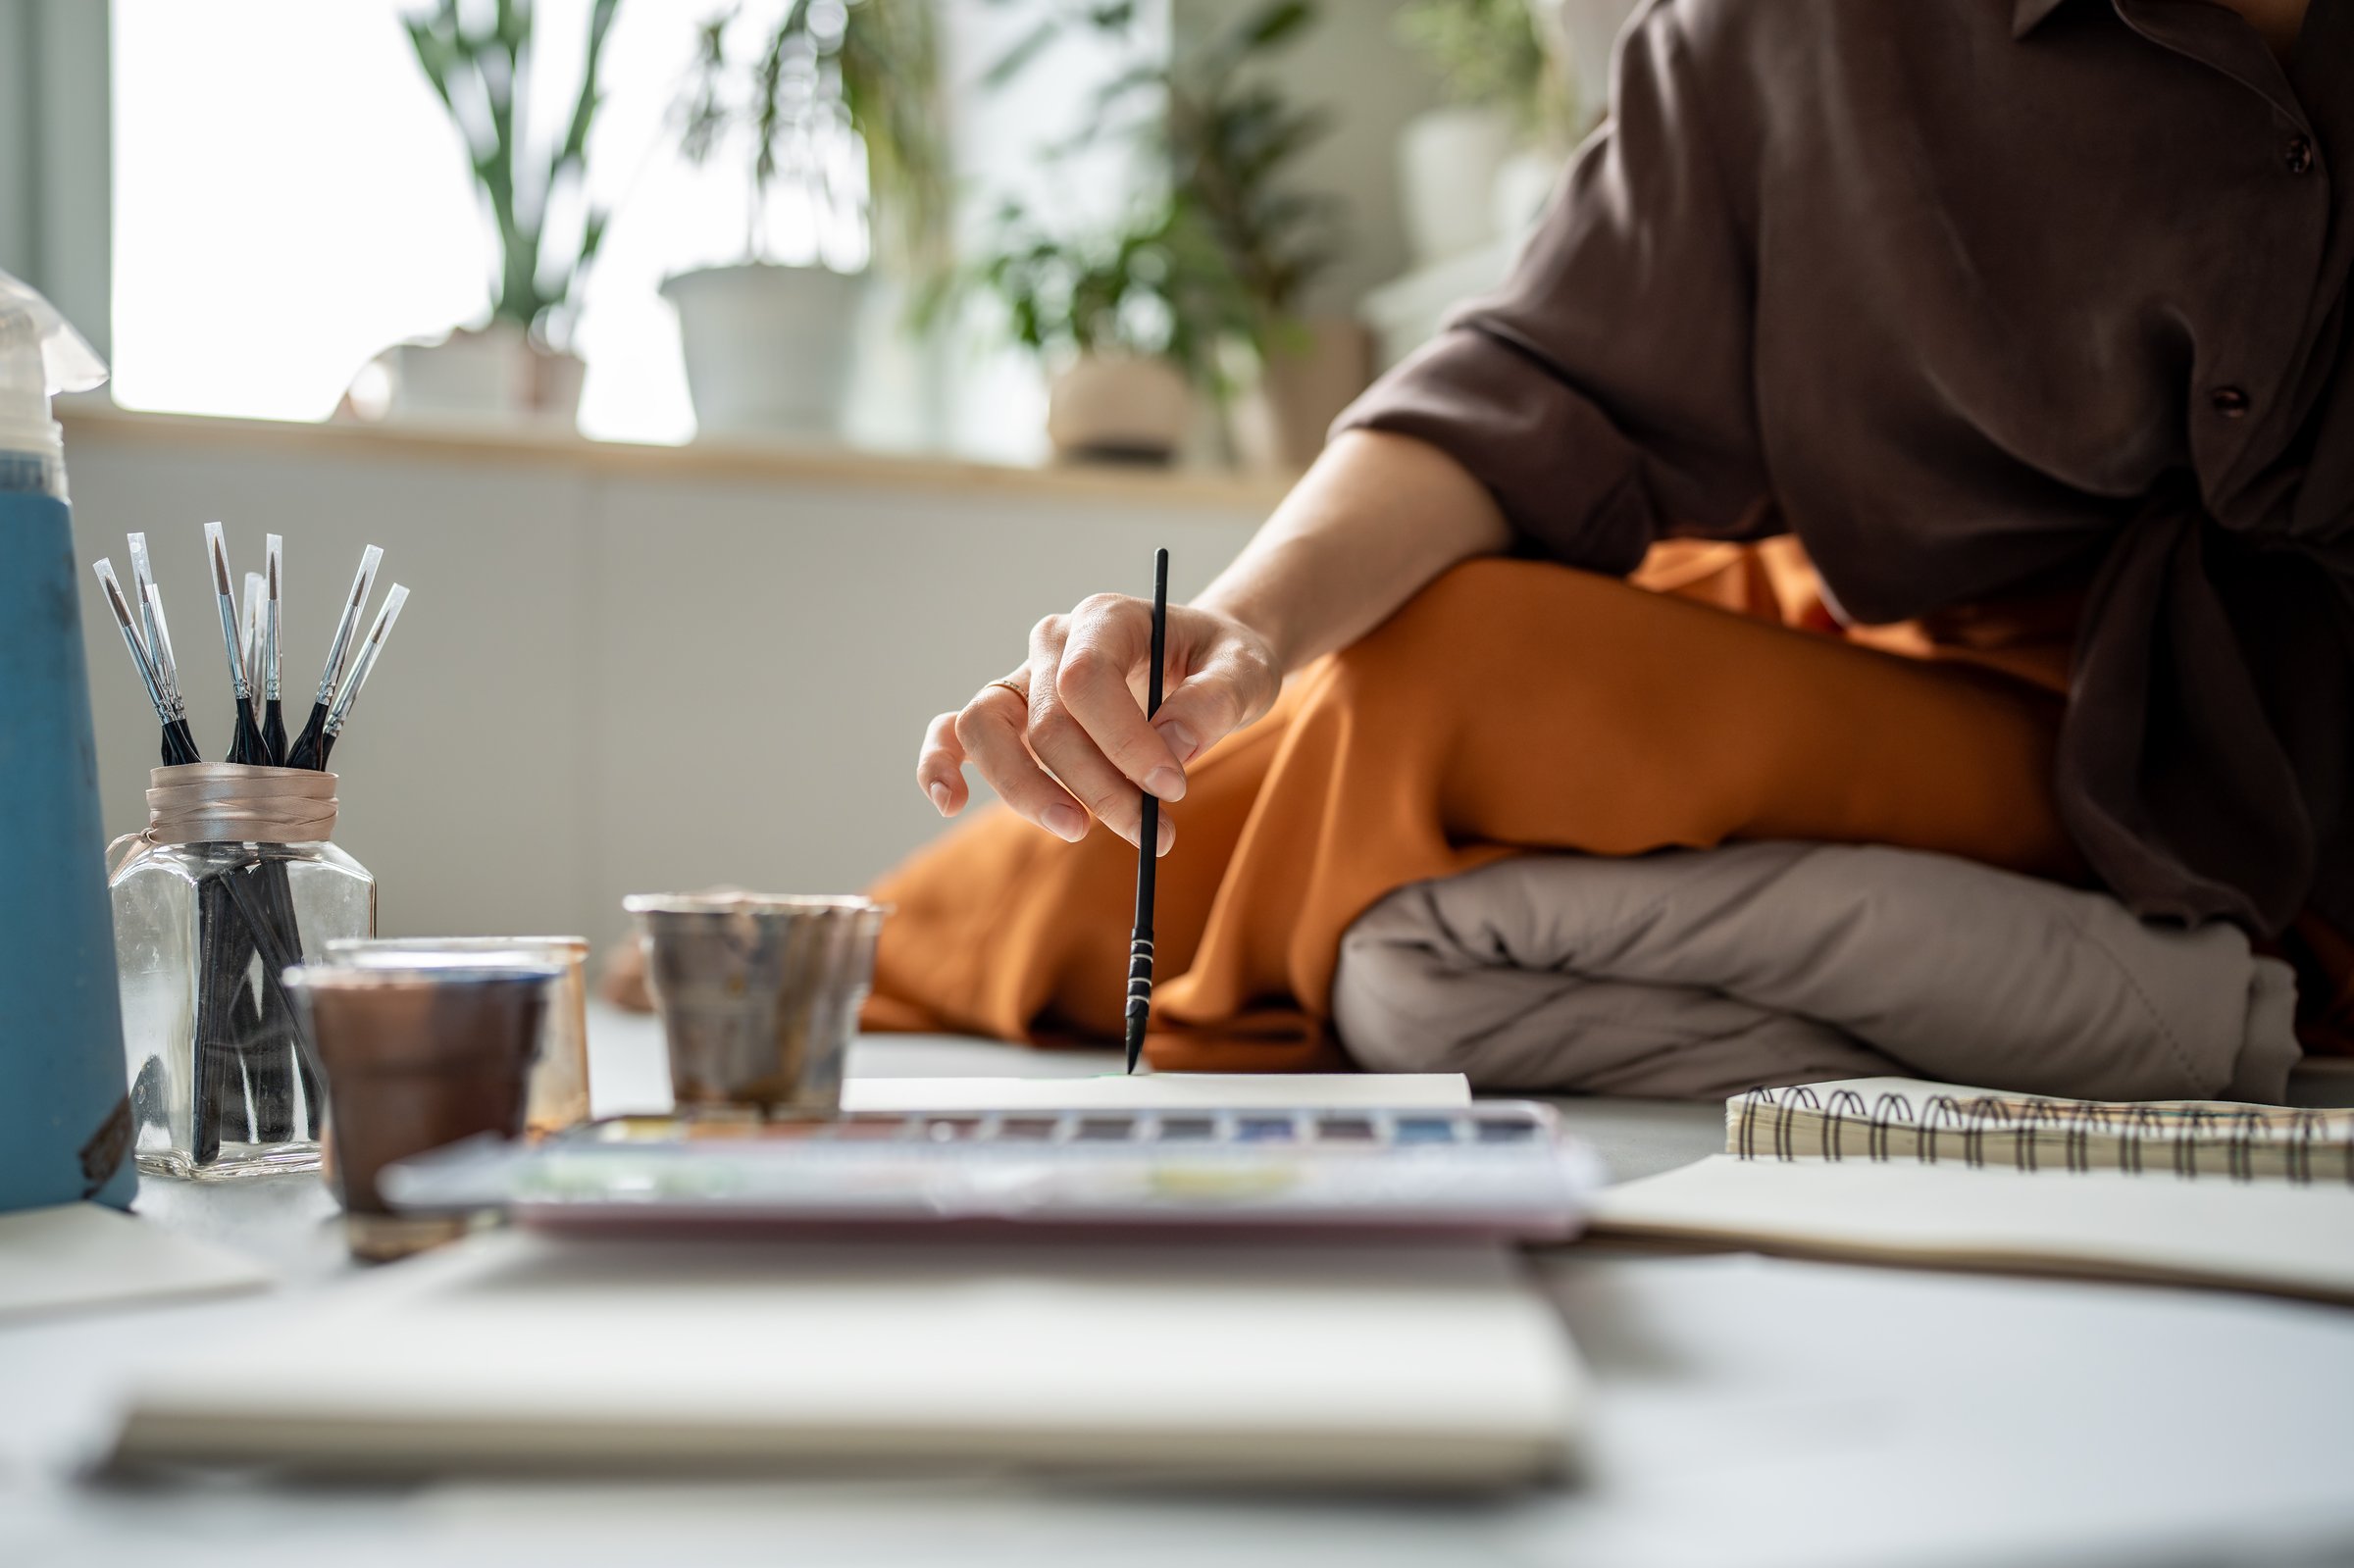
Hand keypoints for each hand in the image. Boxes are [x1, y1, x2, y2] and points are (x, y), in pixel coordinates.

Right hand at [917, 596, 1279, 854]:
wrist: (1205, 665)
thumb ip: (1215, 702)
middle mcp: (1054, 643)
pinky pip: (952, 734)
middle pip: (1045, 721)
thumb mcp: (1245, 673)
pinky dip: (940, 765)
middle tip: (1154, 833)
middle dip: (1098, 787)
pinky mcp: (1011, 718)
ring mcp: (1025, 680)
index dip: (1122, 740)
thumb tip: (1170, 749)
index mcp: (1106, 619)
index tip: (1171, 787)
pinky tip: (949, 803)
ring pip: (986, 730)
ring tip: (1078, 829)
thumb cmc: (1222, 664)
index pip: (1085, 677)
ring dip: (1027, 791)